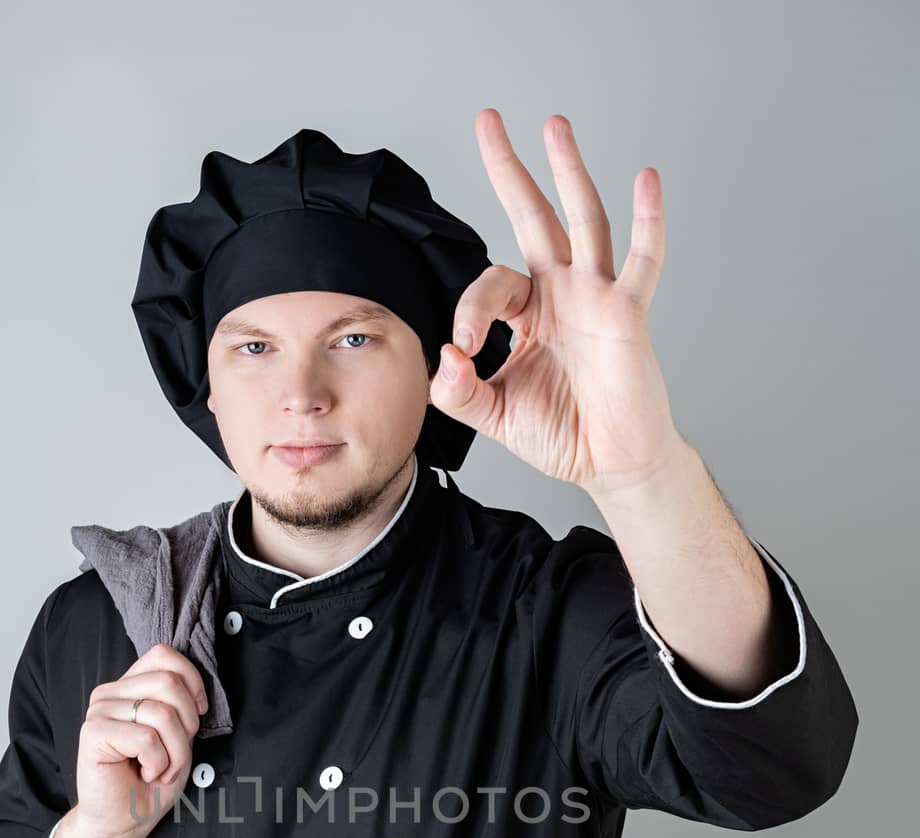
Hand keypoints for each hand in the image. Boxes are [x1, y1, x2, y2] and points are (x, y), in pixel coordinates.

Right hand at [73, 642, 207, 837]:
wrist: (124, 821)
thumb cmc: (151, 781)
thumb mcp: (178, 736)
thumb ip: (180, 705)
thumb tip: (196, 688)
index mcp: (129, 686)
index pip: (165, 655)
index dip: (192, 682)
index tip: (197, 715)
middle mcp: (110, 693)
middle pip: (169, 682)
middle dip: (187, 725)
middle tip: (175, 754)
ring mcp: (99, 710)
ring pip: (162, 713)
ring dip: (175, 752)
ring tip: (160, 769)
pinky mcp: (93, 732)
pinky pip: (146, 738)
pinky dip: (158, 763)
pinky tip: (145, 774)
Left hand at [429, 109, 684, 497]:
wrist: (609, 463)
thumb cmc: (561, 434)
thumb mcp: (494, 415)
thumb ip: (460, 392)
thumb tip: (444, 357)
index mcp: (528, 314)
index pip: (490, 286)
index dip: (472, 312)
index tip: (466, 352)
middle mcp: (561, 294)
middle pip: (533, 217)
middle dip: (509, 169)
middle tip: (487, 120)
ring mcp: (596, 297)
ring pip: (582, 221)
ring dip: (568, 171)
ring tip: (554, 125)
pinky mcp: (626, 314)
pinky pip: (642, 261)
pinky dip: (648, 221)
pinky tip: (646, 180)